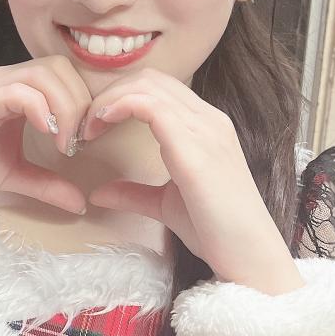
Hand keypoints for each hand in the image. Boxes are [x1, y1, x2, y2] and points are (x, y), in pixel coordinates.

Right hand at [0, 56, 92, 214]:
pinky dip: (41, 110)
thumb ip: (47, 185)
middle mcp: (4, 81)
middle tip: (79, 142)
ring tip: (64, 143)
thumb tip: (81, 203)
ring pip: (43, 74)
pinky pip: (17, 92)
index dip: (84, 101)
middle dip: (80, 103)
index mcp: (16, 91)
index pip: (64, 74)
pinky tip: (46, 134)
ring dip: (65, 107)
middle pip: (60, 68)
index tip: (85, 140)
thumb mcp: (13, 176)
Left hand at [79, 67, 295, 279]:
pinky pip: (151, 106)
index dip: (121, 97)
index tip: (94, 126)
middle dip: (111, 93)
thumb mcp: (165, 206)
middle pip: (151, 79)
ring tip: (88, 127)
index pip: (159, 88)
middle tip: (85, 125)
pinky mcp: (194, 149)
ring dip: (110, 99)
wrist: (249, 256)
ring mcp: (204, 130)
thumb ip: (134, 194)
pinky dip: (119, 106)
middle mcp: (208, 120)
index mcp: (206, 128)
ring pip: (149, 86)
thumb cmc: (216, 232)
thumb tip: (98, 193)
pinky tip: (101, 124)